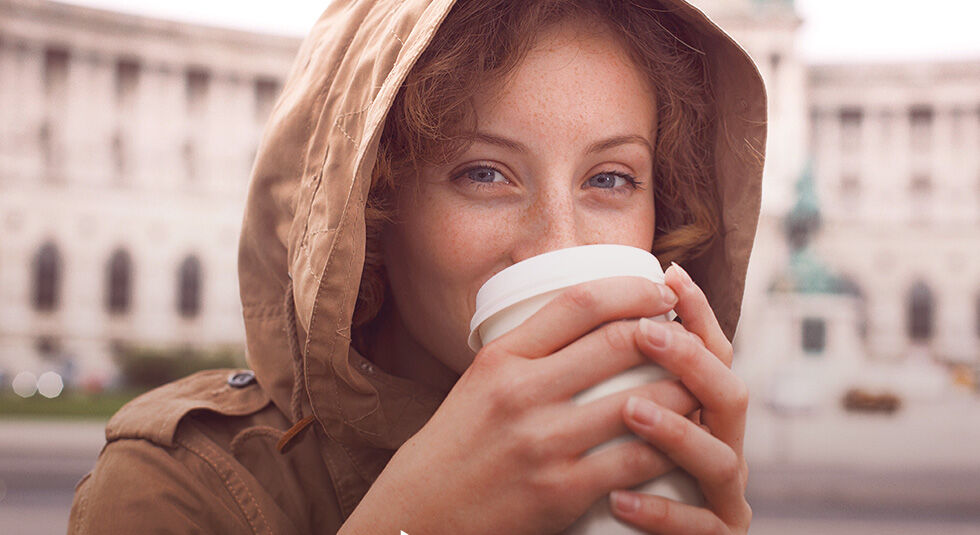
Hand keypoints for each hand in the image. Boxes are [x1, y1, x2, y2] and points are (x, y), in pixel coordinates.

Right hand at [345, 276, 698, 534]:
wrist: (420, 514)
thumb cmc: (455, 445)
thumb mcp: (478, 383)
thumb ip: (527, 351)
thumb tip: (587, 316)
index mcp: (501, 359)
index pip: (578, 302)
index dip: (630, 289)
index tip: (659, 292)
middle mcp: (521, 393)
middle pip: (618, 343)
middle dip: (669, 335)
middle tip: (691, 338)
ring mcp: (543, 443)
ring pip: (640, 402)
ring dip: (682, 392)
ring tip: (697, 388)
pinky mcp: (561, 492)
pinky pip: (635, 461)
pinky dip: (667, 449)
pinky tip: (680, 443)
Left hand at [607, 263, 751, 533]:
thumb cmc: (611, 475)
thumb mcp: (616, 419)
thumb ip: (614, 375)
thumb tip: (583, 311)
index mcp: (703, 412)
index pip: (712, 353)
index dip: (698, 314)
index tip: (670, 276)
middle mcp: (723, 447)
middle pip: (728, 394)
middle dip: (691, 360)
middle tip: (647, 332)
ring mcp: (722, 497)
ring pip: (720, 458)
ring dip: (677, 431)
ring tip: (632, 411)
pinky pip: (698, 529)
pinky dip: (660, 515)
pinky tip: (618, 500)